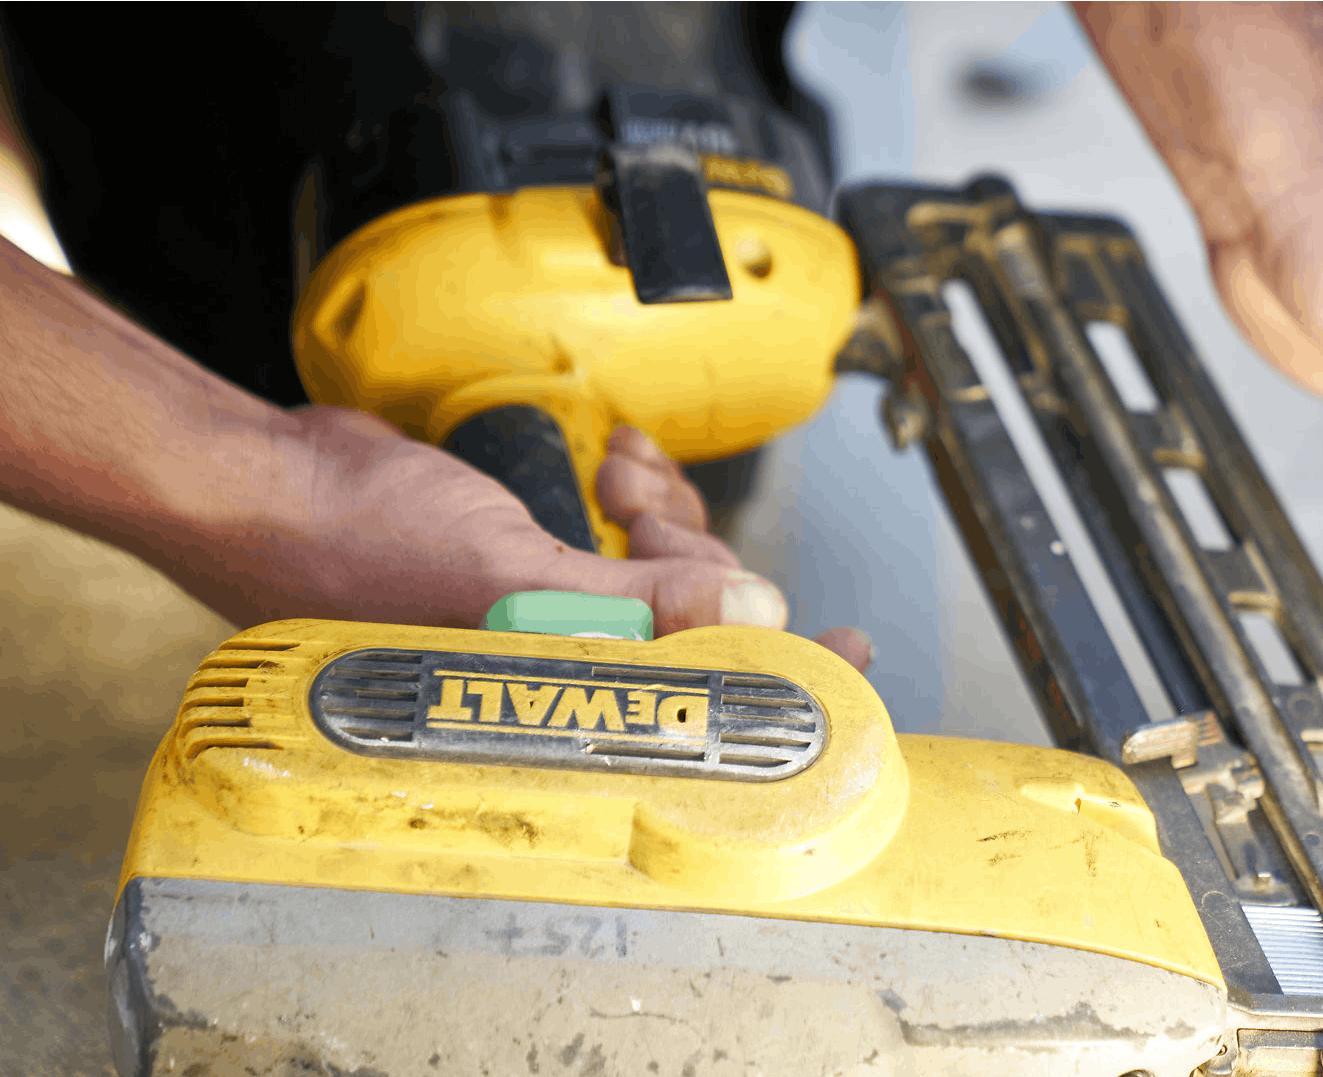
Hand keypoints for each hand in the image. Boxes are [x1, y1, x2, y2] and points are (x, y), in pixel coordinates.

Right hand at [227, 407, 871, 669]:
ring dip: (667, 514)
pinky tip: (619, 466)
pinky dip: (642, 499)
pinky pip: (635, 543)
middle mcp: (563, 673)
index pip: (708, 709)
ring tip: (619, 479)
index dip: (787, 681)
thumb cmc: (349, 547)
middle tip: (645, 511)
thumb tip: (755, 611)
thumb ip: (636, 603)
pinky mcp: (545, 568)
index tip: (852, 655)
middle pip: (702, 629)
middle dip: (693, 555)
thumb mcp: (508, 574)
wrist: (265, 483)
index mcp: (555, 703)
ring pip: (674, 575)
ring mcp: (556, 621)